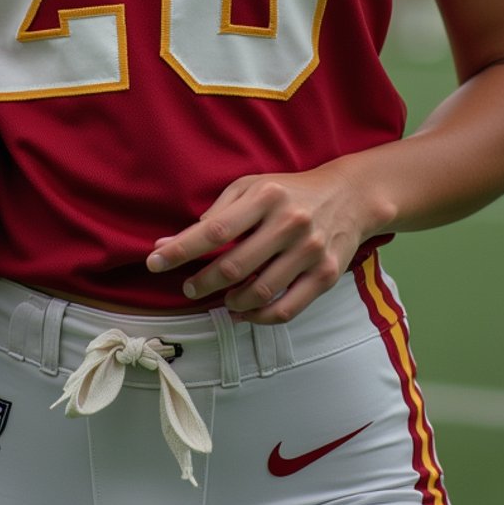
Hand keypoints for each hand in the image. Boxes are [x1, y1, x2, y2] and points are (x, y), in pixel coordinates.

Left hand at [145, 163, 376, 323]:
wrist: (349, 196)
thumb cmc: (288, 192)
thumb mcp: (251, 187)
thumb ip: (213, 214)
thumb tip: (167, 243)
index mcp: (266, 197)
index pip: (214, 230)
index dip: (180, 250)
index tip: (154, 262)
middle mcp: (290, 223)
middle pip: (233, 267)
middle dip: (201, 282)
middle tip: (188, 287)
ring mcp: (311, 252)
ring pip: (258, 293)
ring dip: (229, 301)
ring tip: (219, 298)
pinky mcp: (326, 276)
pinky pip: (285, 310)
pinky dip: (257, 318)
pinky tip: (242, 312)